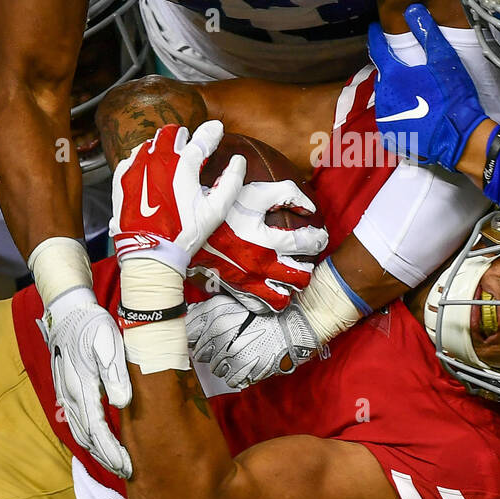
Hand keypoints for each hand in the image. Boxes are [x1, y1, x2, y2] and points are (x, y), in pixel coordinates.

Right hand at [38, 285, 132, 478]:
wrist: (67, 312)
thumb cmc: (91, 327)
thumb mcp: (108, 344)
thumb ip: (115, 374)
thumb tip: (122, 402)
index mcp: (82, 387)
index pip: (97, 429)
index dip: (111, 451)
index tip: (126, 466)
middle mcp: (70, 396)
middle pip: (86, 437)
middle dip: (106, 457)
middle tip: (126, 472)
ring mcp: (65, 394)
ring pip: (79, 432)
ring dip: (97, 450)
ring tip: (116, 462)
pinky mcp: (66, 391)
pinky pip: (75, 422)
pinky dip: (88, 437)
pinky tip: (99, 441)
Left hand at [111, 121, 246, 273]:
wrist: (150, 253)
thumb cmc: (184, 233)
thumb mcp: (216, 211)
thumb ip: (231, 182)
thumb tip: (238, 161)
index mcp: (182, 166)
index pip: (200, 139)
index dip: (211, 132)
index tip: (217, 128)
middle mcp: (157, 161)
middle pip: (171, 134)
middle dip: (184, 135)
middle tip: (191, 141)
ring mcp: (136, 168)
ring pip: (151, 143)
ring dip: (163, 145)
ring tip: (170, 154)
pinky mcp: (122, 180)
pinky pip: (132, 158)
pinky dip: (143, 158)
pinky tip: (148, 166)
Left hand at [187, 295, 322, 388]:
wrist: (291, 325)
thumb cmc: (263, 313)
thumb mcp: (233, 302)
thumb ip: (208, 309)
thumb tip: (189, 314)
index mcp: (215, 315)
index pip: (189, 334)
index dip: (195, 338)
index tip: (203, 339)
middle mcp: (219, 333)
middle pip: (200, 354)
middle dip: (211, 351)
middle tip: (227, 346)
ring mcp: (231, 352)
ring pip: (215, 368)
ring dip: (224, 364)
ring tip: (239, 354)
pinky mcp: (243, 368)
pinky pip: (229, 380)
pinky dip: (237, 375)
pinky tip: (246, 364)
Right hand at [190, 180, 329, 313]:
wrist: (179, 232)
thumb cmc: (215, 207)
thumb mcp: (251, 193)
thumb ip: (285, 194)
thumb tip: (310, 206)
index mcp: (267, 240)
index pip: (306, 244)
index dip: (318, 240)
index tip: (319, 235)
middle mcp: (261, 265)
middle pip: (300, 278)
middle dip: (308, 267)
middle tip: (306, 258)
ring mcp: (248, 281)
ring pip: (284, 297)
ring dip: (292, 286)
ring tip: (292, 275)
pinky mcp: (236, 290)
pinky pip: (261, 305)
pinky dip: (272, 299)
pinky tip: (272, 286)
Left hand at [367, 4, 488, 168]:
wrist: (458, 136)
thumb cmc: (452, 95)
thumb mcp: (443, 60)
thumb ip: (426, 33)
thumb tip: (412, 8)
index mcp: (392, 74)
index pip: (377, 48)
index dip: (376, 36)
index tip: (376, 28)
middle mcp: (382, 94)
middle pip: (383, 75)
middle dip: (391, 69)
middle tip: (406, 66)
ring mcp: (385, 116)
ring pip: (386, 96)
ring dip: (394, 92)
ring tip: (411, 92)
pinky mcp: (391, 134)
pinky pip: (390, 117)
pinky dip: (398, 112)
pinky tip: (412, 112)